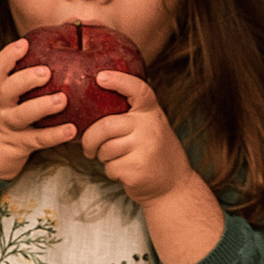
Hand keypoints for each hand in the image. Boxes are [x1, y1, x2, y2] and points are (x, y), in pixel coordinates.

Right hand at [0, 38, 76, 180]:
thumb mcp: (0, 97)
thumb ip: (20, 78)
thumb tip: (57, 46)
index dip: (9, 55)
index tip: (24, 43)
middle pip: (7, 90)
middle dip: (25, 79)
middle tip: (46, 71)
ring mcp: (8, 127)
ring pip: (22, 115)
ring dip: (42, 106)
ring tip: (62, 99)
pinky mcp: (20, 145)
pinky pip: (38, 140)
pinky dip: (55, 135)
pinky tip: (71, 130)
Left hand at [81, 74, 217, 243]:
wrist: (175, 186)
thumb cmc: (154, 153)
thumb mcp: (150, 127)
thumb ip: (132, 115)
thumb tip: (92, 103)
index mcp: (151, 113)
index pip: (137, 89)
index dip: (118, 81)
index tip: (100, 77)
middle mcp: (150, 127)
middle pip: (105, 126)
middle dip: (90, 139)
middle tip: (88, 148)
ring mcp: (146, 148)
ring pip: (105, 149)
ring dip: (104, 158)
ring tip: (119, 159)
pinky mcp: (138, 169)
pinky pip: (110, 167)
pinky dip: (111, 172)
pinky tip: (126, 172)